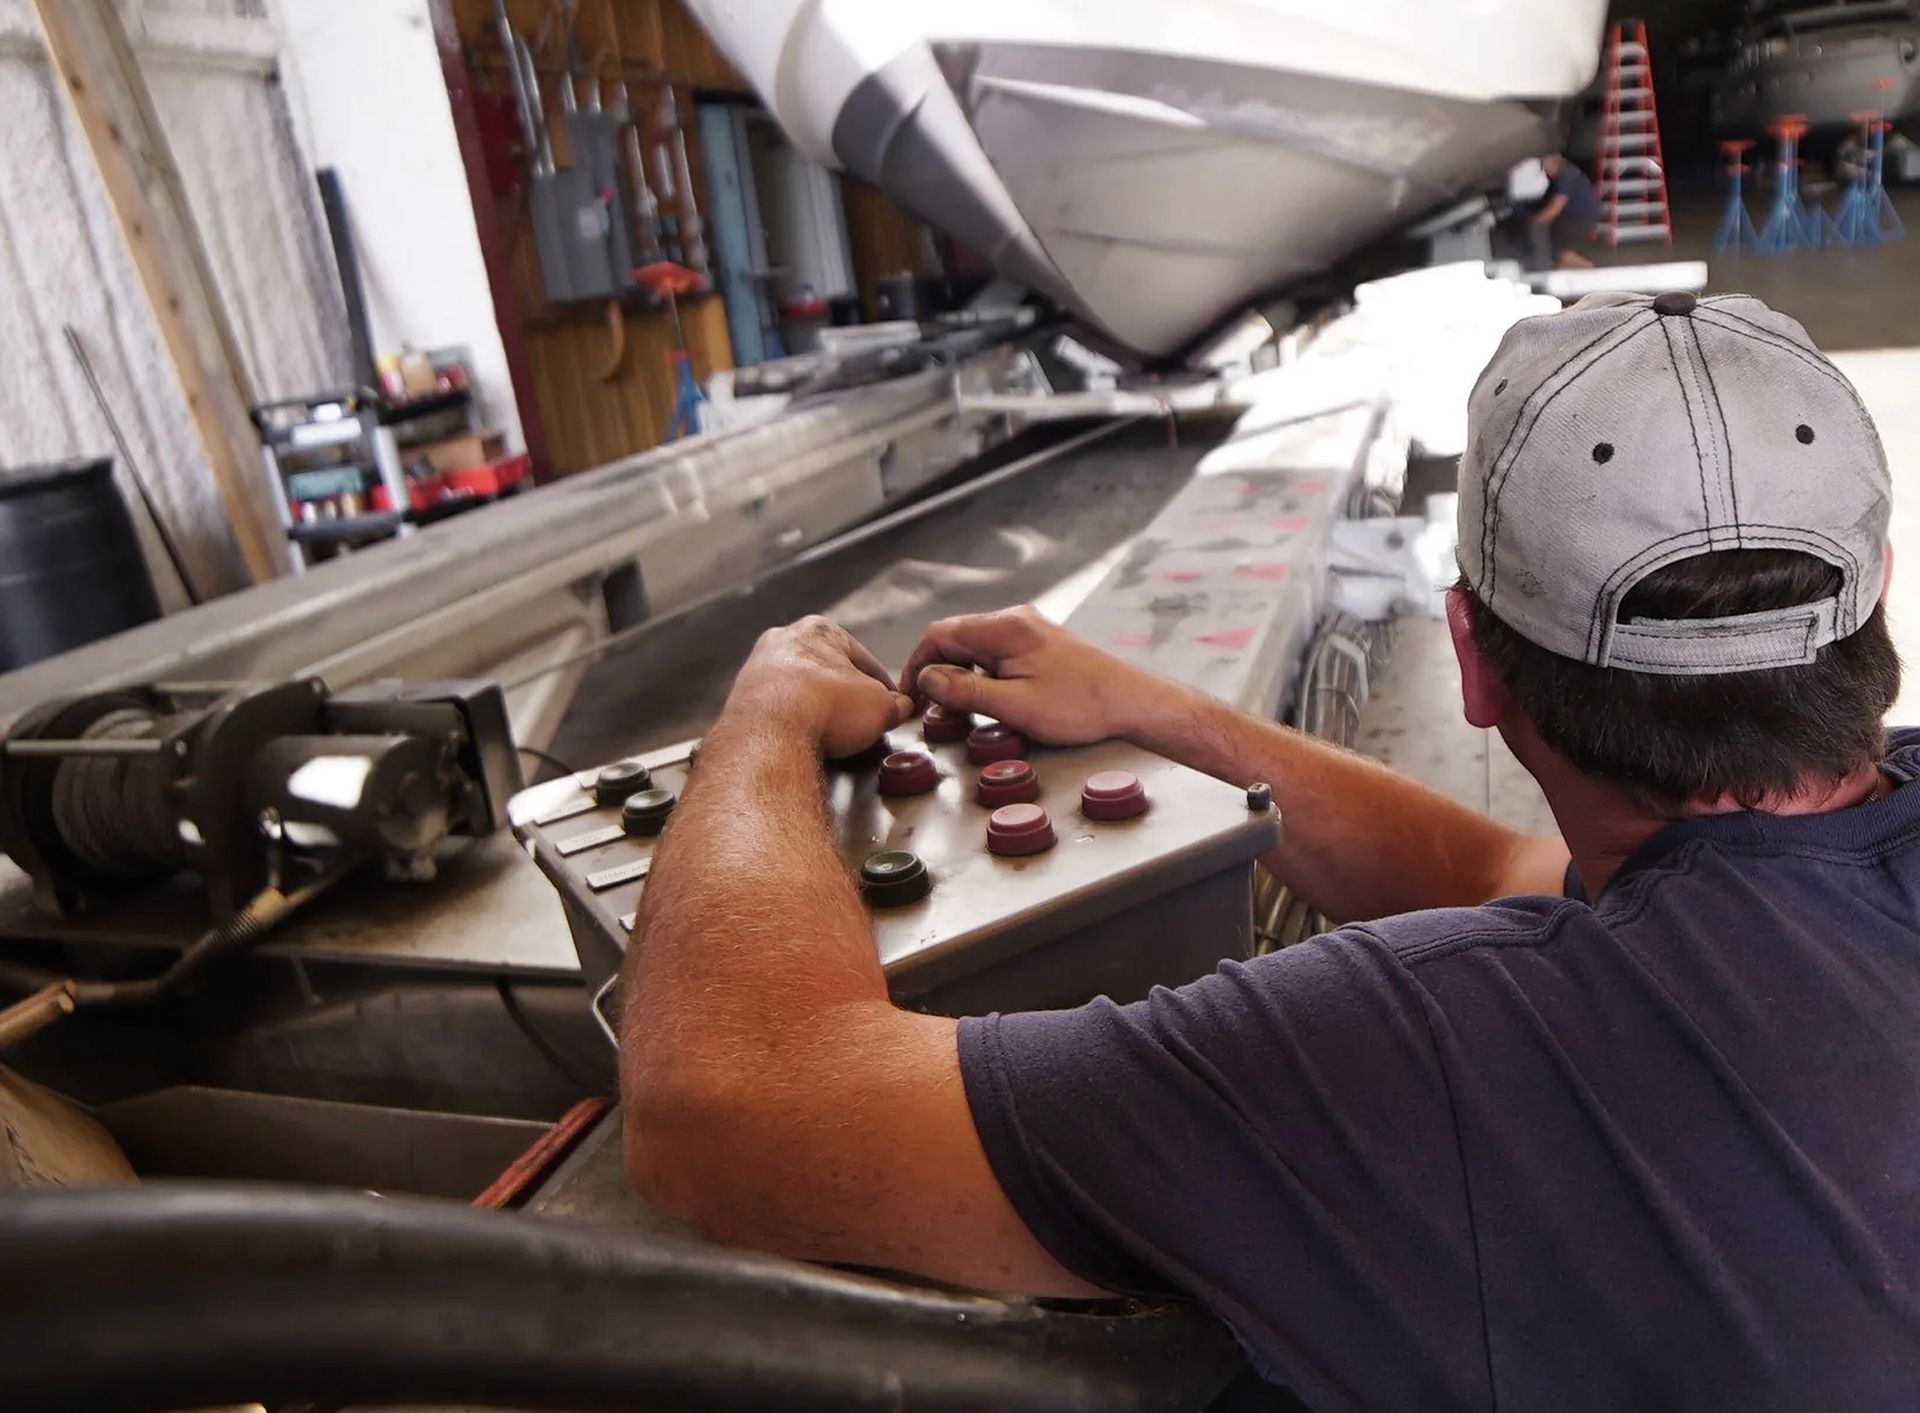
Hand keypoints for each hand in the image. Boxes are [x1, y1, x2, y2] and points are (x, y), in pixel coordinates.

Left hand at [725, 617, 913, 756]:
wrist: (771, 735)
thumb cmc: (826, 707)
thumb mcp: (880, 707)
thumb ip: (893, 705)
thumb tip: (900, 709)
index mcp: (819, 629)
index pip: (862, 659)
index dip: (882, 685)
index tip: (888, 703)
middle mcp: (782, 642)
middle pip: (825, 672)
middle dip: (843, 696)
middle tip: (859, 721)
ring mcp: (757, 672)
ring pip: (798, 692)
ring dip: (815, 710)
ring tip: (832, 736)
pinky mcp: (741, 703)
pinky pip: (776, 713)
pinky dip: (791, 725)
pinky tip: (804, 741)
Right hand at [898, 606, 1168, 745]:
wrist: (1132, 701)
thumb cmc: (1081, 706)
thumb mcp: (1015, 706)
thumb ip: (966, 691)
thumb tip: (927, 680)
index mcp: (1005, 629)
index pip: (939, 635)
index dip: (917, 666)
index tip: (912, 697)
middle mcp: (1014, 620)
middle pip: (954, 637)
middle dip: (936, 672)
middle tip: (930, 709)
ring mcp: (1028, 628)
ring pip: (974, 646)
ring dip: (958, 674)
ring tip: (957, 710)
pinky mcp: (1039, 642)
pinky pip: (995, 652)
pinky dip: (980, 673)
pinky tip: (986, 699)